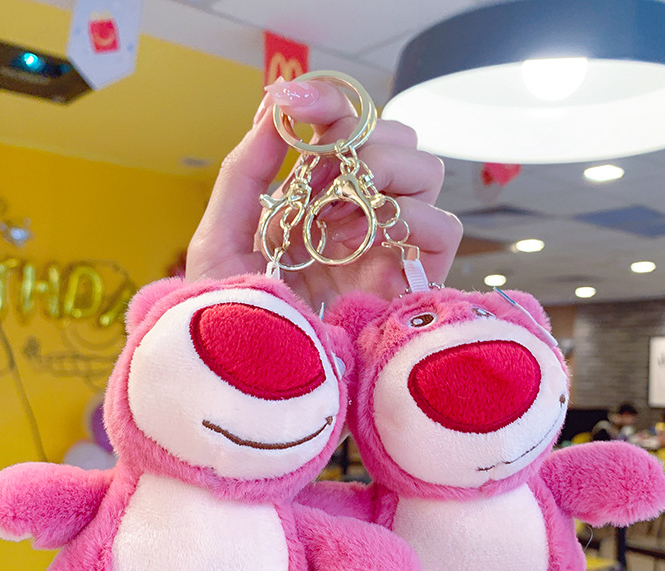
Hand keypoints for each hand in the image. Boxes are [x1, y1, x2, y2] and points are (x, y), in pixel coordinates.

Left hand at [185, 77, 462, 309]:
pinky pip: (443, 228)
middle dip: (361, 136)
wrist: (247, 377)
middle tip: (317, 174)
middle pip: (396, 140)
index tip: (293, 100)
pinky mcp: (412, 284)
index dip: (328, 102)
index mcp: (316, 202)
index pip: (344, 132)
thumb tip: (275, 107)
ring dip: (386, 171)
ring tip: (338, 210)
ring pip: (427, 171)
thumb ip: (246, 171)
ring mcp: (388, 248)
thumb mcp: (221, 237)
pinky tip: (367, 236)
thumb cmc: (228, 315)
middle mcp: (359, 218)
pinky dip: (414, 217)